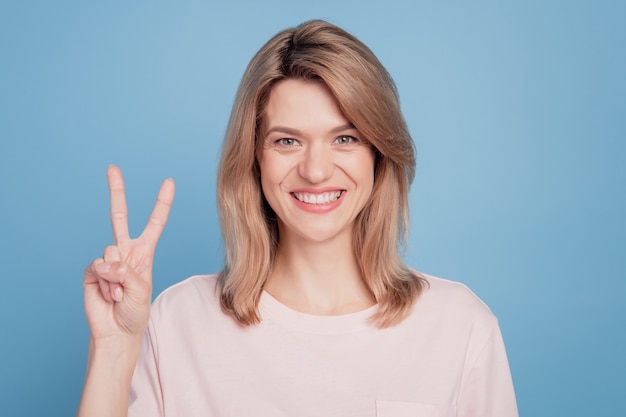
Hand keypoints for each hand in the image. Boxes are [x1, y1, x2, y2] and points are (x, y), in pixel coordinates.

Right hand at [83, 166, 174, 342]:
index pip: (154, 223)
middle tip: (112, 168)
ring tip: (120, 294)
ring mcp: (107, 259)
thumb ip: (126, 271)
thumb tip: (106, 260)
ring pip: (111, 251)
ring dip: (118, 278)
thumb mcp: (142, 290)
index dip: (161, 203)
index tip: (168, 182)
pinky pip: (99, 267)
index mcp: (143, 252)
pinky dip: (106, 283)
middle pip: (119, 216)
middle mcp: (125, 251)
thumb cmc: (135, 312)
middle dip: (116, 191)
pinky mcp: (92, 270)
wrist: (117, 332)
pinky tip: (108, 295)